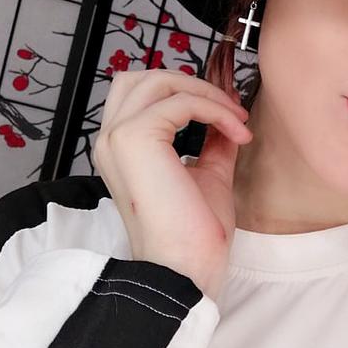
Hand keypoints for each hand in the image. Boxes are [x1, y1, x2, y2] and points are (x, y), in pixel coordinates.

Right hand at [92, 68, 252, 299]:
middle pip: (145, 78)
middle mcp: (109, 139)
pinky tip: (237, 133)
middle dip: (193, 85)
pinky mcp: (135, 138)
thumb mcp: (208, 175)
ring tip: (236, 120)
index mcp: (121, 149)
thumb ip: (212, 142)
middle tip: (230, 110)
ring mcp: (118, 137)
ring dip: (206, 94)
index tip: (228, 113)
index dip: (187, 93)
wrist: (185, 269)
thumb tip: (228, 116)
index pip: (142, 95)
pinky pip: (183, 102)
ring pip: (160, 81)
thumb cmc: (192, 235)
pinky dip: (216, 110)